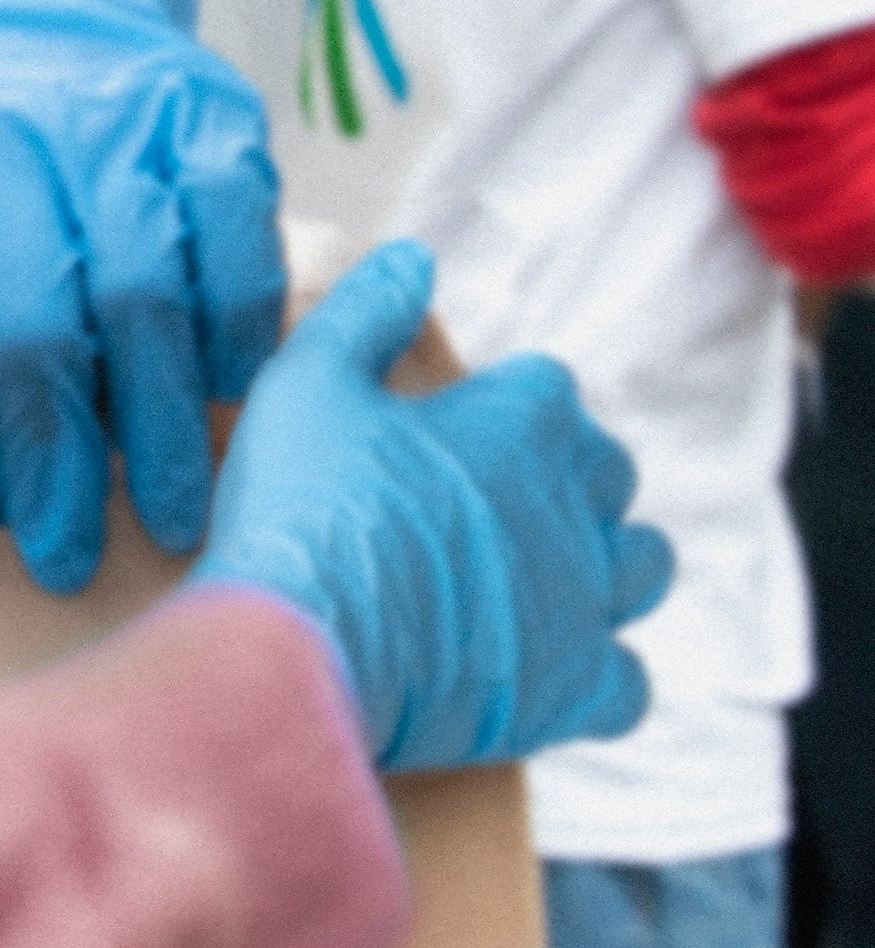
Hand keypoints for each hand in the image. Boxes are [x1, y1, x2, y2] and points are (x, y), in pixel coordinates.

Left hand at [0, 0, 281, 593]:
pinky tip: (230, 401)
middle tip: (64, 551)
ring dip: (162, 414)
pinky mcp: (208, 118)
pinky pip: (240, 235)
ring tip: (166, 515)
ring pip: (148, 283)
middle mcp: (6, 131)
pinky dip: (240, 323)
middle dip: (56, 446)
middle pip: (39, 309)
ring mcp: (116, 121)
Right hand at [197, 241, 669, 768]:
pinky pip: (630, 680)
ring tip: (535, 568)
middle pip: (608, 471)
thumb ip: (364, 311)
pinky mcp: (575, 689)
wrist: (305, 643)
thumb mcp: (308, 378)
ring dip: (603, 558)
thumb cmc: (305, 502)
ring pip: (641, 566)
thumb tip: (413, 258)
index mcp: (518, 423)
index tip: (454, 423)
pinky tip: (545, 662)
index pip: (549, 386)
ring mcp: (584, 603)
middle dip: (565, 472)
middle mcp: (572, 508)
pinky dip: (600, 668)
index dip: (503, 399)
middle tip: (486, 490)